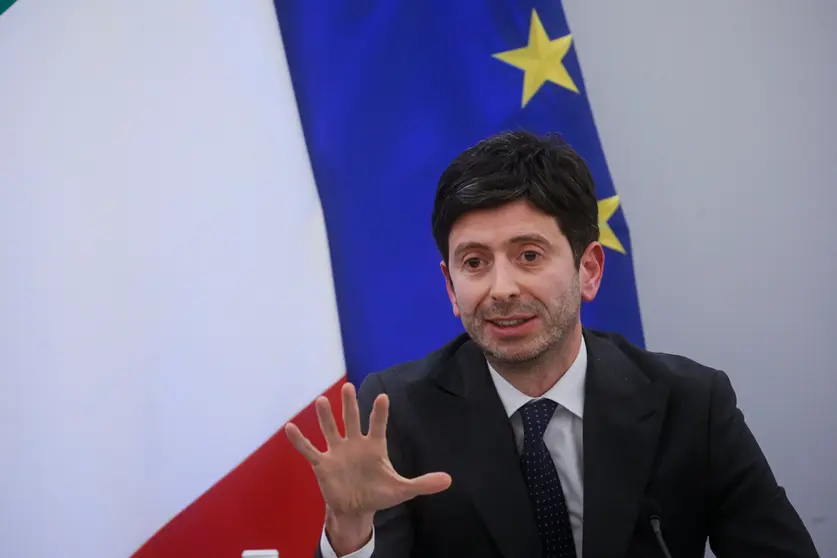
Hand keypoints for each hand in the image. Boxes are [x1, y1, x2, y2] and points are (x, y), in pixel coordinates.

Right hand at [285, 383, 450, 549]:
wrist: (356, 509)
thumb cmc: (378, 493)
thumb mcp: (402, 490)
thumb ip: (423, 483)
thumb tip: (449, 480)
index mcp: (374, 446)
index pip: (378, 425)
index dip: (380, 412)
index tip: (382, 397)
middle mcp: (354, 443)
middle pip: (352, 420)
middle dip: (350, 405)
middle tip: (348, 386)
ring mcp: (337, 451)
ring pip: (330, 429)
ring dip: (325, 416)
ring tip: (321, 400)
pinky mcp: (322, 464)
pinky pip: (309, 449)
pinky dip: (299, 440)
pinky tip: (290, 427)